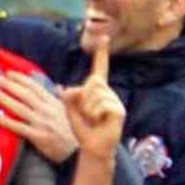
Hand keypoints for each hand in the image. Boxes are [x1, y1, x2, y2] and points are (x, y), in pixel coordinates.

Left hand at [0, 72, 77, 163]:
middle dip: (10, 85)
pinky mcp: (37, 136)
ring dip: (4, 99)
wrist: (75, 152)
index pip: (36, 87)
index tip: (10, 73)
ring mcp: (42, 123)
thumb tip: (59, 86)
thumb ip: (62, 98)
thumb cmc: (71, 131)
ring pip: (19, 108)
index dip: (21, 79)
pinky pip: (17, 126)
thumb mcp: (68, 112)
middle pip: (25, 94)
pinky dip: (4, 120)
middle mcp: (47, 110)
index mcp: (54, 103)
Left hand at [61, 36, 124, 158]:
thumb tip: (65, 88)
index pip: (99, 68)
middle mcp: (108, 92)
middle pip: (92, 82)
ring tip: (93, 119)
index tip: (104, 37)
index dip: (101, 53)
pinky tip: (99, 122)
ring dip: (87, 108)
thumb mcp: (70, 109)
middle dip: (83, 98)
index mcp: (97, 90)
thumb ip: (68, 96)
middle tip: (88, 114)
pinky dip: (94, 115)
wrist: (93, 148)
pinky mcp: (119, 111)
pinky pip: (101, 105)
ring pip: (95, 93)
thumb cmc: (83, 129)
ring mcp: (115, 101)